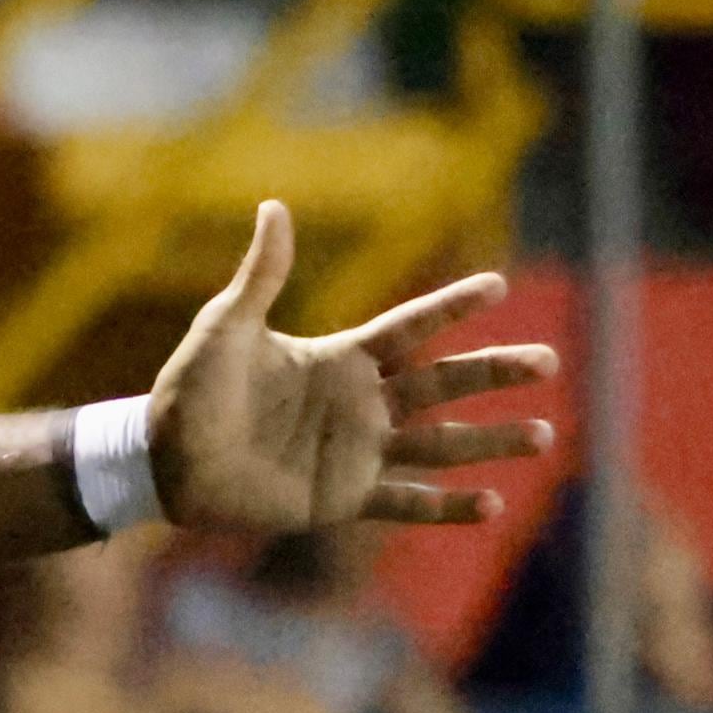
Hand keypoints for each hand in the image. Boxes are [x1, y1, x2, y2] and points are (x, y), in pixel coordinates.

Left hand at [147, 204, 559, 531]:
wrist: (164, 462)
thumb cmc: (189, 391)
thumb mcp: (224, 329)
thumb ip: (260, 275)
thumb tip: (274, 205)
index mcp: (340, 359)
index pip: (410, 327)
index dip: (450, 306)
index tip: (497, 285)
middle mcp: (360, 403)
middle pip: (444, 382)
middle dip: (495, 371)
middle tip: (548, 360)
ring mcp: (356, 451)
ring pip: (441, 443)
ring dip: (492, 440)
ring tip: (544, 435)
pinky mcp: (342, 497)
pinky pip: (404, 501)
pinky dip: (446, 506)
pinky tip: (491, 505)